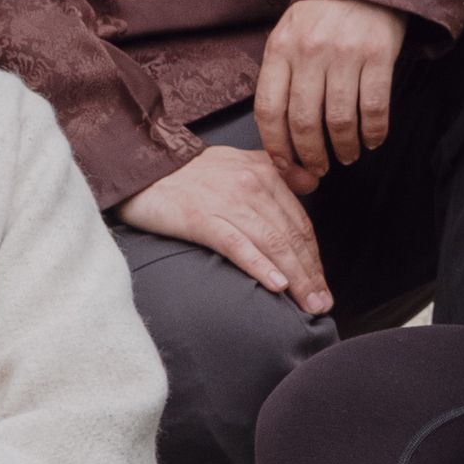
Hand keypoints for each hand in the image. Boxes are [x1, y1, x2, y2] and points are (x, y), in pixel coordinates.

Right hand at [116, 146, 330, 314]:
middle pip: (291, 236)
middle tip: (322, 303)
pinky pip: (238, 245)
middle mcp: (252, 186)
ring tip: (308, 304)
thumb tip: (313, 182)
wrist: (141, 167)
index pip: (299, 222)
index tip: (322, 284)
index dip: (314, 257)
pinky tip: (277, 285)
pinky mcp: (202, 218)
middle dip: (311, 273)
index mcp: (264, 172)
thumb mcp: (238, 159)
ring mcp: (227, 202)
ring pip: (272, 243)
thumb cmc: (188, 171)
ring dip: (296, 277)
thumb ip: (277, 169)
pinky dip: (260, 265)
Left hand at [254, 0, 408, 192]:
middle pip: (303, 121)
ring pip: (339, 120)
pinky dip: (374, 132)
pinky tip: (372, 141)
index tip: (286, 165)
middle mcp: (309, 51)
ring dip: (344, 148)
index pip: (268, 109)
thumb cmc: (321, 18)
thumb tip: (278, 135)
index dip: (276, 147)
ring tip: (347, 156)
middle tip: (319, 169)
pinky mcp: (378, 54)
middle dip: (311, 156)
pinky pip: (374, 107)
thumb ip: (280, 76)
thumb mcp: (288, 36)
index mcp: (280, 48)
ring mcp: (345, 52)